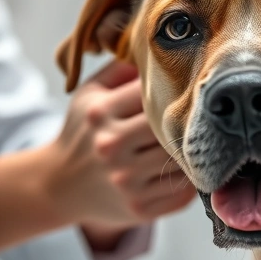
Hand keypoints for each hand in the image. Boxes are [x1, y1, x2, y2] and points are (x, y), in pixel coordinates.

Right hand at [0, 60, 194, 253]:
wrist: (58, 184)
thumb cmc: (82, 131)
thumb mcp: (90, 93)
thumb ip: (122, 68)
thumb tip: (160, 50)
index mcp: (101, 113)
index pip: (153, 93)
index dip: (174, 89)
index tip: (187, 88)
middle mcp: (111, 147)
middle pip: (171, 127)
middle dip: (187, 121)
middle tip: (201, 115)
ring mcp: (126, 181)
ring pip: (182, 159)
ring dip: (190, 151)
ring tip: (195, 141)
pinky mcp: (139, 209)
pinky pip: (183, 191)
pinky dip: (190, 180)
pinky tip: (184, 169)